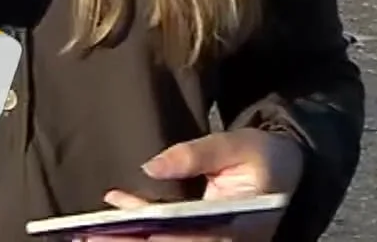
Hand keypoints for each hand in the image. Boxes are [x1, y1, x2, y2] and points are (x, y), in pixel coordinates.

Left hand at [86, 130, 304, 241]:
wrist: (288, 169)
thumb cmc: (265, 157)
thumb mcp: (239, 144)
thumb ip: (197, 153)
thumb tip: (150, 166)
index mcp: (243, 228)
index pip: (200, 240)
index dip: (168, 240)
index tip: (138, 234)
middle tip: (91, 235)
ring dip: (128, 239)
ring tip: (88, 231)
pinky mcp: (201, 235)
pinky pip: (166, 234)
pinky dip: (138, 224)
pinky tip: (116, 206)